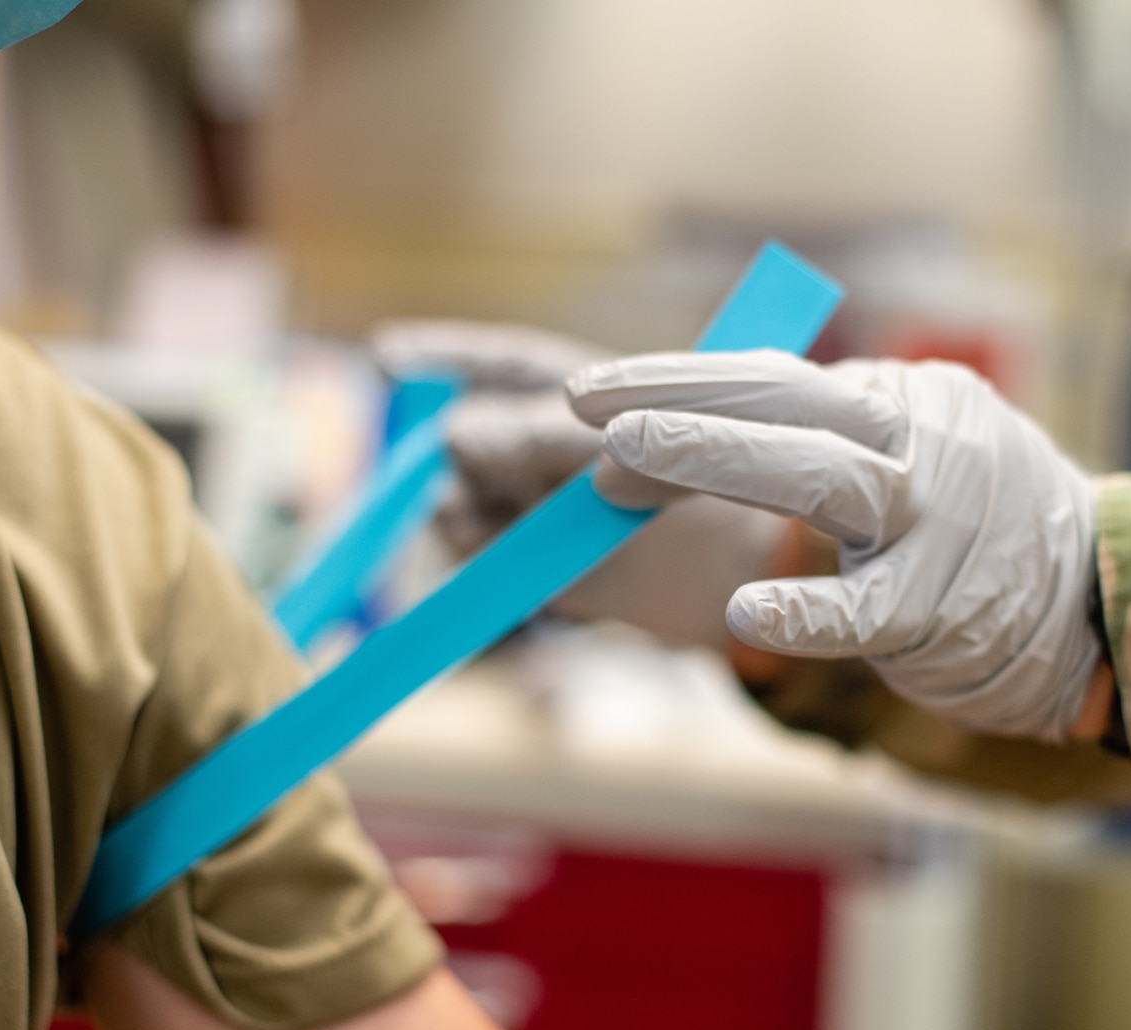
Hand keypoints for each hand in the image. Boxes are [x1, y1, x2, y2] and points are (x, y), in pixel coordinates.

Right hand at [371, 320, 786, 651]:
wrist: (742, 573)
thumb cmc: (699, 487)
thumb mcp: (617, 446)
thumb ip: (534, 436)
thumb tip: (452, 436)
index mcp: (576, 399)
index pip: (498, 369)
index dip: (443, 358)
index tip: (389, 356)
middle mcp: (545, 449)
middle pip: (465, 441)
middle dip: (464, 452)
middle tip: (482, 465)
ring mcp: (532, 509)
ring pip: (457, 504)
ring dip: (470, 513)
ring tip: (515, 524)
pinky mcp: (530, 568)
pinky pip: (477, 560)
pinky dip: (482, 560)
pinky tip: (508, 561)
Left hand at [569, 352, 1101, 741]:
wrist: (1101, 604)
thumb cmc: (978, 535)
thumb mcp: (912, 455)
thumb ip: (824, 440)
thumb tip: (690, 434)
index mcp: (899, 402)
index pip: (774, 376)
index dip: (678, 379)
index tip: (588, 393)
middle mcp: (918, 443)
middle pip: (786, 406)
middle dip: (677, 407)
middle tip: (584, 415)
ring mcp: (936, 522)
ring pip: (821, 478)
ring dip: (714, 462)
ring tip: (620, 470)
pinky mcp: (946, 607)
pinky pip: (867, 609)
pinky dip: (807, 609)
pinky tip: (747, 612)